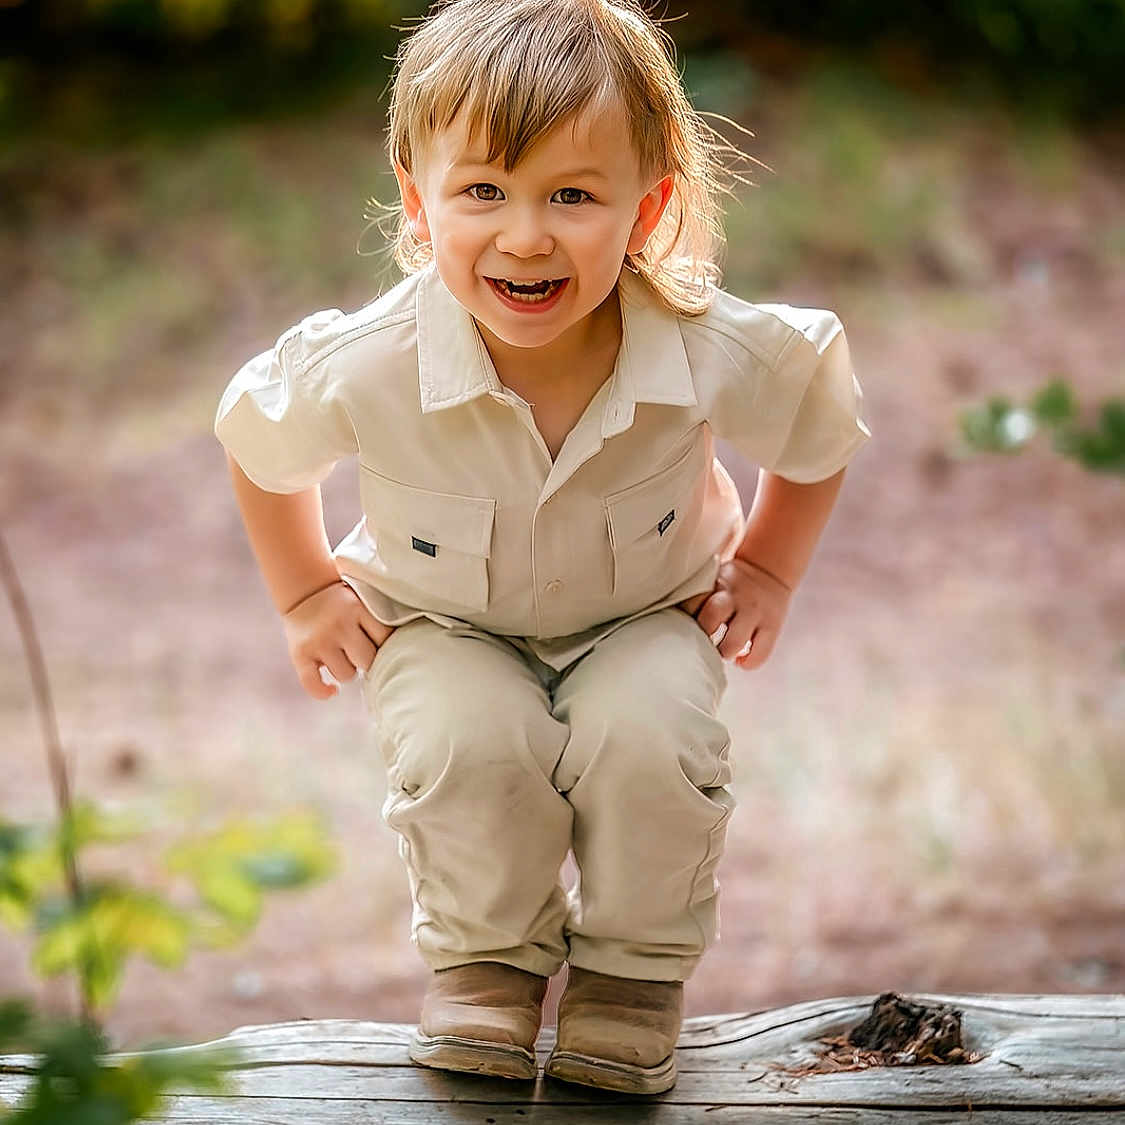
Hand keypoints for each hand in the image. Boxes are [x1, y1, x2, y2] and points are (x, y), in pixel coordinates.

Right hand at [282, 581, 395, 699]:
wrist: (303, 590)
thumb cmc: (342, 603)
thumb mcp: (362, 601)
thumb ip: (379, 621)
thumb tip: (405, 649)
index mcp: (358, 609)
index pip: (385, 639)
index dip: (386, 646)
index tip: (382, 645)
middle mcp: (338, 625)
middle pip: (367, 661)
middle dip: (367, 661)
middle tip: (361, 652)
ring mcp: (318, 641)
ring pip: (345, 675)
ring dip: (347, 671)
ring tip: (343, 658)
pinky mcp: (300, 654)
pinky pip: (313, 683)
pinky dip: (323, 691)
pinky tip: (332, 689)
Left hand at [678, 557, 792, 669]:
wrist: (769, 569)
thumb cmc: (729, 583)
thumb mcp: (711, 578)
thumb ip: (695, 595)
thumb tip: (665, 617)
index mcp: (716, 584)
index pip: (691, 603)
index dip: (682, 618)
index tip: (679, 627)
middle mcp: (735, 598)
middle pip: (710, 620)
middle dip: (701, 638)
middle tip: (699, 644)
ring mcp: (754, 613)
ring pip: (733, 643)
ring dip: (723, 653)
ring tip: (721, 652)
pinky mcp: (771, 626)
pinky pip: (758, 655)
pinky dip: (747, 663)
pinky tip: (740, 659)